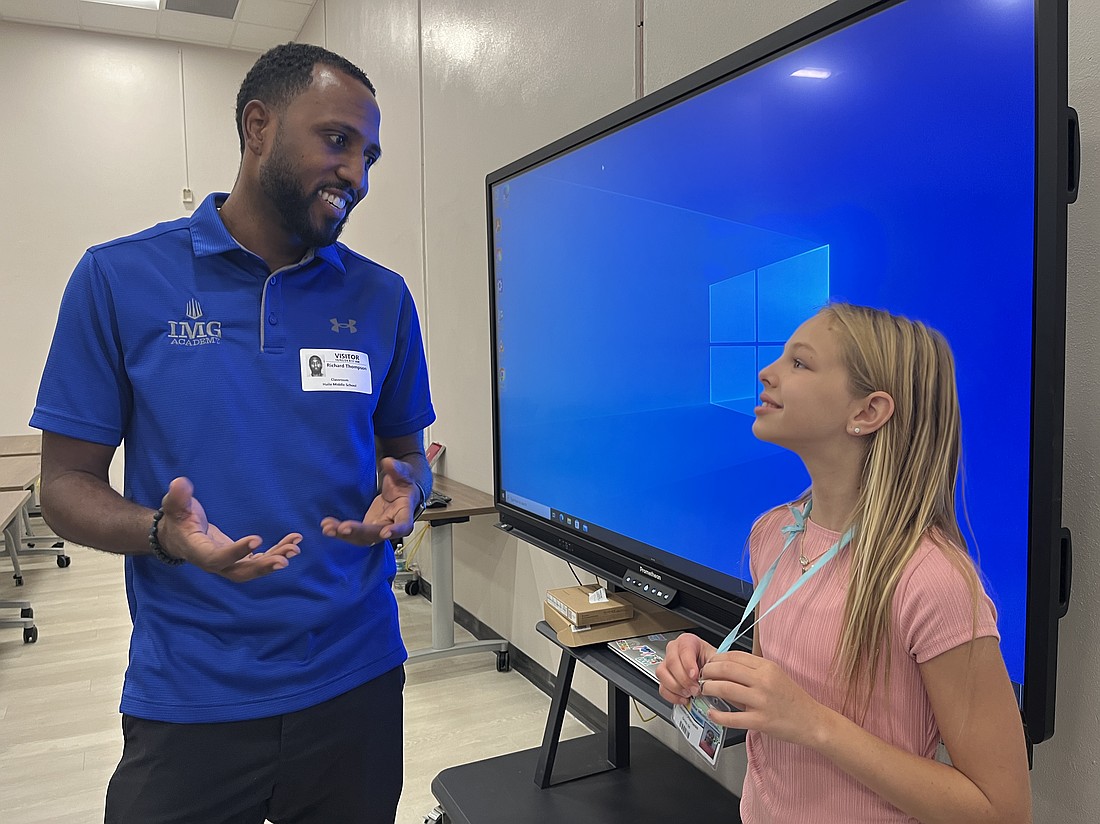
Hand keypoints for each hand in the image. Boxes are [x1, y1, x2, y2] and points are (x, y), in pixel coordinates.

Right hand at [158, 477, 301, 580]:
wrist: (177, 536)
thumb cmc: (178, 519)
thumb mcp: (174, 506)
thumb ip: (178, 497)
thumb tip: (180, 483)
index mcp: (198, 552)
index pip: (217, 558)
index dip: (237, 551)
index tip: (257, 539)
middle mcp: (214, 564)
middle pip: (239, 572)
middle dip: (262, 568)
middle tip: (285, 560)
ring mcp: (228, 564)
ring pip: (252, 569)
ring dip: (274, 560)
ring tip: (295, 549)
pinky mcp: (239, 560)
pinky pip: (259, 560)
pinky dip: (276, 552)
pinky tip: (293, 542)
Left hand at [321, 456, 423, 545]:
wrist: (400, 493)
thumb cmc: (404, 485)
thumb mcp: (404, 474)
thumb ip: (398, 469)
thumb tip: (389, 463)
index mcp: (404, 513)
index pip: (404, 526)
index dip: (395, 530)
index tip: (385, 533)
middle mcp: (390, 525)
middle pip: (375, 534)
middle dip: (359, 532)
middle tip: (343, 528)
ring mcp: (376, 529)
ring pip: (361, 538)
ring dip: (344, 535)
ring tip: (328, 528)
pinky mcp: (365, 528)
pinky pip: (352, 534)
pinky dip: (339, 531)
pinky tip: (327, 526)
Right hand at [657, 633, 715, 705]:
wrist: (709, 670)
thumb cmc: (711, 663)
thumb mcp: (716, 660)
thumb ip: (714, 666)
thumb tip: (714, 676)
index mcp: (687, 641)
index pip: (684, 649)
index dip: (688, 663)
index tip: (695, 676)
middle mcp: (674, 650)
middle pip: (671, 662)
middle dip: (684, 679)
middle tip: (695, 689)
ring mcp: (666, 664)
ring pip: (662, 674)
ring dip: (676, 687)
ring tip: (689, 693)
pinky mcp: (664, 678)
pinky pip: (662, 687)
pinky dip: (672, 695)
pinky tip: (684, 698)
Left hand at [699, 651, 830, 746]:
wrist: (812, 721)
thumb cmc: (793, 698)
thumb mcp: (775, 675)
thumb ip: (753, 670)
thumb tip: (727, 667)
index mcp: (766, 667)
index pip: (733, 656)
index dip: (715, 659)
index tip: (708, 664)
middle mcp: (763, 681)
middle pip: (725, 669)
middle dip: (707, 672)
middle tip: (701, 676)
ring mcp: (762, 701)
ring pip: (725, 689)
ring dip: (709, 689)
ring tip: (704, 691)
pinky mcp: (761, 721)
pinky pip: (733, 718)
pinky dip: (718, 715)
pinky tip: (712, 713)